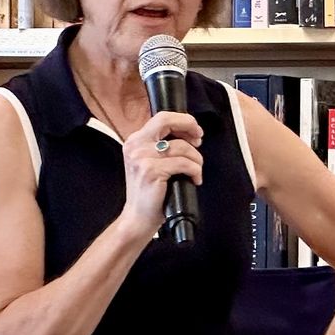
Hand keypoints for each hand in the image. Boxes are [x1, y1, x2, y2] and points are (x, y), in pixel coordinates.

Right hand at [117, 110, 203, 242]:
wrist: (138, 217)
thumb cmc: (151, 190)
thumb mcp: (152, 161)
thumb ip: (163, 144)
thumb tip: (190, 132)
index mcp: (135, 141)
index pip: (162, 117)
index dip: (183, 121)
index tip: (195, 132)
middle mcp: (135, 146)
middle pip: (167, 121)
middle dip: (190, 127)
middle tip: (199, 140)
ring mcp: (142, 158)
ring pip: (182, 147)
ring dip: (196, 160)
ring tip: (194, 171)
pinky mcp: (151, 171)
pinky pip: (185, 164)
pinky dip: (195, 172)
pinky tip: (194, 180)